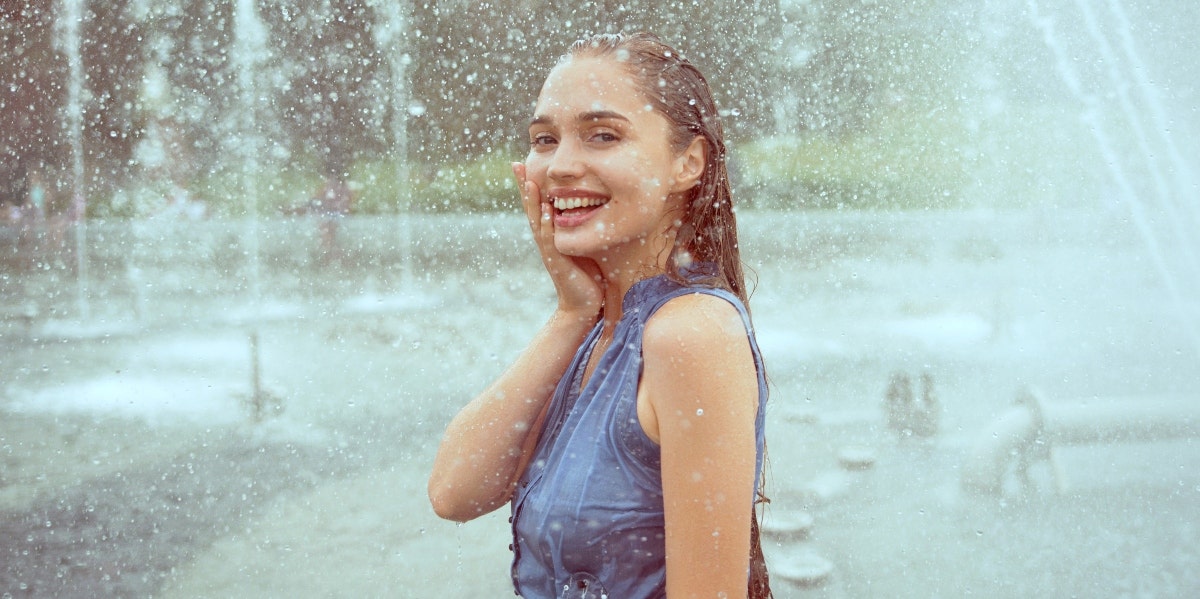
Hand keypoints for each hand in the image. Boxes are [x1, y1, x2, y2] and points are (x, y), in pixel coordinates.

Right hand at [513, 162, 603, 320]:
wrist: (583, 306)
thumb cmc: (587, 276)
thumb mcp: (583, 245)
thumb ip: (581, 229)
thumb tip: (592, 208)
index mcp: (551, 234)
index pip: (539, 204)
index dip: (531, 185)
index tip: (523, 164)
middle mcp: (546, 240)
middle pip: (531, 209)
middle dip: (524, 186)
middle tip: (516, 164)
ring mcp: (550, 251)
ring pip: (537, 221)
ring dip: (532, 201)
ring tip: (528, 181)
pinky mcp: (557, 262)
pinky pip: (550, 239)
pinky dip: (547, 224)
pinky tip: (547, 210)